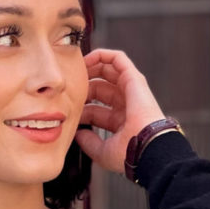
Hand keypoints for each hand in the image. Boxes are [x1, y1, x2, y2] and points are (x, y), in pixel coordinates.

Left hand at [74, 48, 167, 175]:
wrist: (146, 147)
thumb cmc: (129, 153)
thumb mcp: (103, 152)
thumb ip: (89, 142)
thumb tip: (78, 135)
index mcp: (120, 121)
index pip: (95, 109)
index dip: (79, 107)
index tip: (64, 108)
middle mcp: (126, 105)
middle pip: (100, 88)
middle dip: (82, 85)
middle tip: (67, 84)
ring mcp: (131, 91)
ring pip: (109, 71)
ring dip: (91, 66)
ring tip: (74, 66)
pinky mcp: (134, 79)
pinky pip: (118, 60)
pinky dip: (103, 55)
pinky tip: (87, 58)